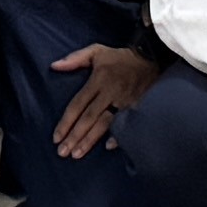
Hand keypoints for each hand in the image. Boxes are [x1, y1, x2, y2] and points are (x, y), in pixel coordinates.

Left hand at [45, 38, 161, 160]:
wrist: (152, 58)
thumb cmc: (120, 58)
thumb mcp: (97, 51)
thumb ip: (75, 58)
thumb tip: (54, 66)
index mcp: (98, 80)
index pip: (78, 104)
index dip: (66, 122)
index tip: (56, 137)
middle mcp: (109, 93)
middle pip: (89, 118)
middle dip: (75, 136)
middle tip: (63, 152)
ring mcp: (124, 101)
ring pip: (104, 124)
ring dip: (90, 140)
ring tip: (77, 154)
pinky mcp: (136, 107)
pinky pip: (126, 124)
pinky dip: (118, 135)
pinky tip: (108, 147)